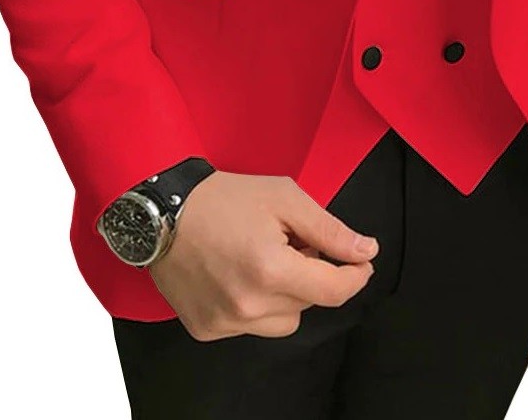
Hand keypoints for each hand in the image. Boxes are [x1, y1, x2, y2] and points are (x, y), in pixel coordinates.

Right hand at [148, 171, 378, 340]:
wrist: (162, 212)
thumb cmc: (222, 199)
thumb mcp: (284, 198)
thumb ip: (329, 229)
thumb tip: (366, 251)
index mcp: (271, 269)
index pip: (334, 291)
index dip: (356, 275)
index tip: (361, 261)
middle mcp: (249, 304)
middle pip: (310, 303)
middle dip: (312, 274)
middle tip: (293, 242)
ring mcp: (226, 321)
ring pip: (284, 320)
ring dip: (286, 295)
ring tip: (264, 259)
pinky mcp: (207, 328)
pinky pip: (251, 326)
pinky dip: (256, 304)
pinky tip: (239, 274)